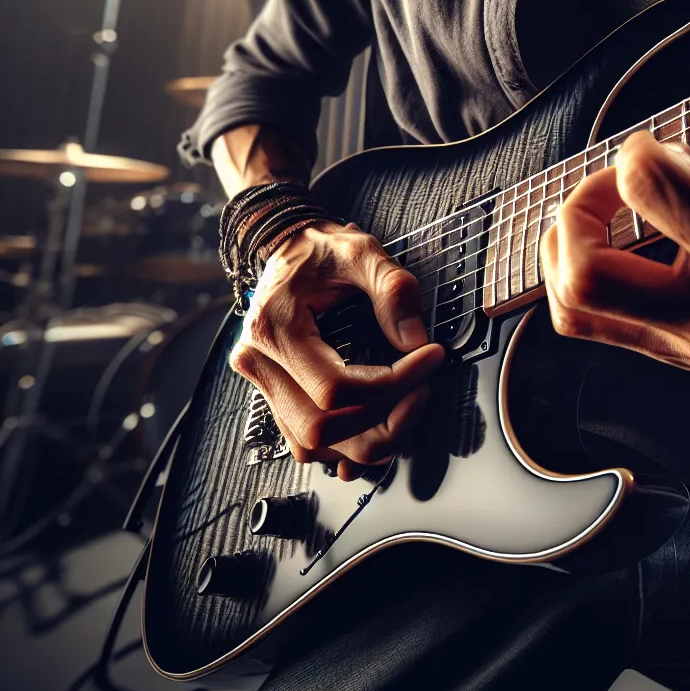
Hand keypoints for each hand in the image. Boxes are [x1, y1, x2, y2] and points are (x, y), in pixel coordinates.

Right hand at [227, 219, 444, 479]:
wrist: (286, 246)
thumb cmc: (319, 249)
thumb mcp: (361, 251)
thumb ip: (393, 289)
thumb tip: (415, 340)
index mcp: (275, 328)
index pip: (336, 388)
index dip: (394, 383)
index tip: (430, 357)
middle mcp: (259, 363)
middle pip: (323, 427)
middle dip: (384, 420)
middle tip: (422, 390)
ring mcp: (262, 383)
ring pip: (314, 444)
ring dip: (369, 437)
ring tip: (407, 405)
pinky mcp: (274, 394)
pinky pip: (305, 441)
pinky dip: (345, 443)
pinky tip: (378, 422)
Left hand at [539, 46, 689, 405]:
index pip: (661, 193)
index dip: (641, 154)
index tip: (655, 146)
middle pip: (590, 270)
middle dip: (579, 209)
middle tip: (607, 186)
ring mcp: (682, 341)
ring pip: (573, 301)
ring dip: (562, 246)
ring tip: (592, 216)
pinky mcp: (663, 355)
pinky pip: (582, 321)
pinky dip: (569, 276)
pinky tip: (594, 247)